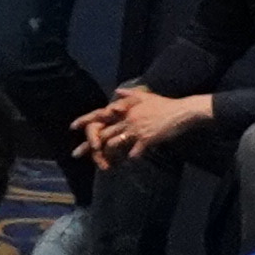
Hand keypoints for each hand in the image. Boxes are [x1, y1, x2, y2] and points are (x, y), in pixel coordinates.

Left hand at [83, 86, 200, 166]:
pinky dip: (130, 158)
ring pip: (114, 143)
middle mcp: (127, 119)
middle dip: (87, 145)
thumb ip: (129, 95)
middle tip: (75, 154)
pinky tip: (128, 162)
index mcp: (124, 109)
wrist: (183, 111)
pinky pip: (133, 152)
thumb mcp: (146, 95)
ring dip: (107, 154)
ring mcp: (136, 129)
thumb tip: (117, 91)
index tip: (72, 127)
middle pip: (102, 133)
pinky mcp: (147, 139)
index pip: (99, 115)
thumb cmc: (165, 104)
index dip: (85, 120)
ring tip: (102, 163)